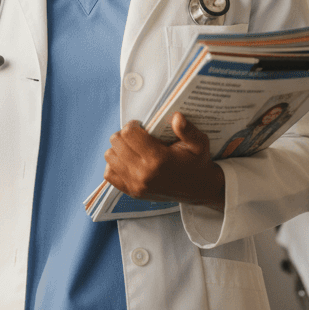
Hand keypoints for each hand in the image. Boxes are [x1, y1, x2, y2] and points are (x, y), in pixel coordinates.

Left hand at [104, 114, 224, 211]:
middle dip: (124, 134)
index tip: (141, 126)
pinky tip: (128, 160)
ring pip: (110, 157)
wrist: (199, 189)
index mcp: (158, 159)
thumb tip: (176, 117)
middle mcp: (144, 174)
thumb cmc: (197, 163)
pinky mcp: (132, 192)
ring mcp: (136, 185)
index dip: (133, 125)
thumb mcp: (199, 144)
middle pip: (117, 143)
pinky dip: (114, 165)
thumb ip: (188, 130)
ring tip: (132, 148)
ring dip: (118, 149)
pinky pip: (109, 174)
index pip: (129, 133)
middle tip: (137, 136)